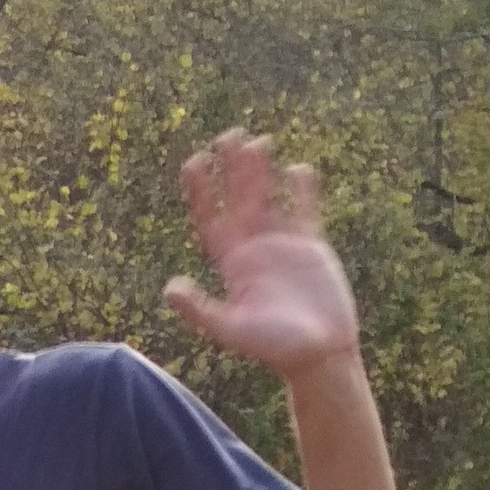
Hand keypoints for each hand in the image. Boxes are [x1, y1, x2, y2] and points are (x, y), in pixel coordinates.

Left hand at [163, 132, 361, 384]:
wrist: (319, 355)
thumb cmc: (274, 348)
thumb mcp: (232, 330)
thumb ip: (201, 310)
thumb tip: (170, 289)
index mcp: (230, 262)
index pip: (208, 217)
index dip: (198, 190)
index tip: (193, 162)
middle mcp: (252, 247)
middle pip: (237, 198)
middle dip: (231, 168)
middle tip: (227, 135)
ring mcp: (281, 242)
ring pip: (268, 196)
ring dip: (262, 170)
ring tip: (259, 141)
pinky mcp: (311, 244)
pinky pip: (303, 207)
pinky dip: (301, 188)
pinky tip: (298, 168)